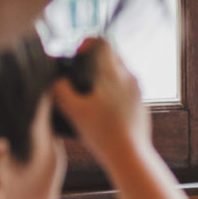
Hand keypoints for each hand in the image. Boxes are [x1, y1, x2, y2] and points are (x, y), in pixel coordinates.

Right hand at [51, 37, 149, 167]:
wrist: (130, 156)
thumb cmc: (102, 133)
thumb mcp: (73, 111)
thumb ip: (60, 90)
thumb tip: (57, 79)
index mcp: (113, 73)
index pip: (102, 42)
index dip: (87, 43)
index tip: (76, 55)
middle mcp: (129, 77)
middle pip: (111, 56)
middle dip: (93, 62)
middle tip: (78, 77)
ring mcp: (138, 91)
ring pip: (119, 73)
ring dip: (103, 77)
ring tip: (88, 95)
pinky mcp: (140, 105)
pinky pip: (125, 89)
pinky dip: (112, 92)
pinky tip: (101, 111)